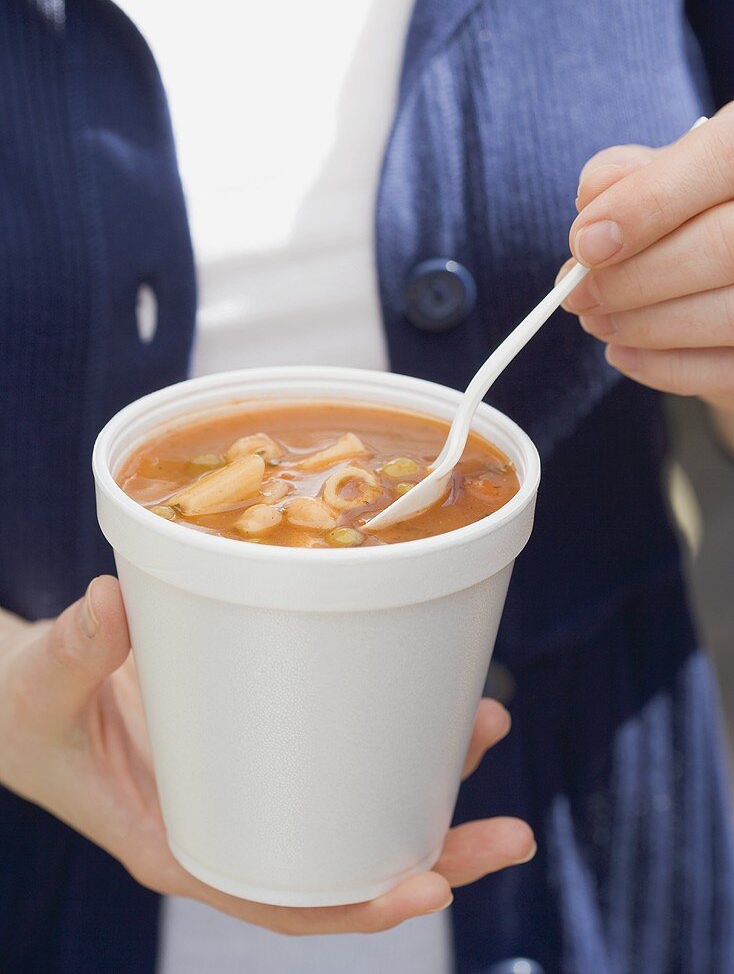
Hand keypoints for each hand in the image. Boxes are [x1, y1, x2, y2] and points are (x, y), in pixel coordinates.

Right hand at [0, 577, 533, 934]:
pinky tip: (429, 683)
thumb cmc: (32, 711)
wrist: (34, 689)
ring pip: (356, 795)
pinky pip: (335, 737)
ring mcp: (255, 772)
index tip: (429, 890)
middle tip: (509, 832)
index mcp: (185, 840)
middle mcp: (237, 816)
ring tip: (487, 724)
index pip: (284, 897)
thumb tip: (111, 604)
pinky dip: (388, 720)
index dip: (358, 905)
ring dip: (429, 774)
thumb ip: (74, 654)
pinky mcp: (261, 724)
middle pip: (346, 858)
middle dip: (435, 853)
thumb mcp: (42, 690)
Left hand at [559, 105, 733, 436]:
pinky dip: (664, 366)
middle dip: (631, 279)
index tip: (585, 245)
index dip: (645, 204)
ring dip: (641, 325)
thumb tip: (591, 209)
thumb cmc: (699, 211)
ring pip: (725, 313)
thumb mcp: (669, 172)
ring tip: (596, 320)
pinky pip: (726, 369)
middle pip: (720, 247)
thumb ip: (628, 176)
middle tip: (576, 294)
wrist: (731, 264)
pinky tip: (625, 351)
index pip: (719, 160)